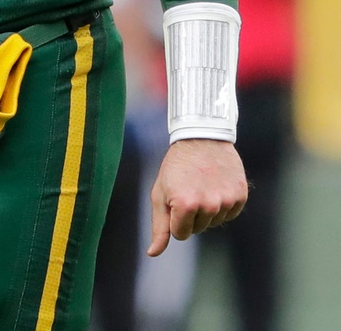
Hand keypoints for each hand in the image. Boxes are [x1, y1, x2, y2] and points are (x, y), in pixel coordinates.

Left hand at [147, 138, 247, 255]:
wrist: (201, 139)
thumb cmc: (175, 168)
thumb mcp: (160, 194)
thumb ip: (159, 227)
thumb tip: (153, 253)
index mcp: (185, 205)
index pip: (181, 235)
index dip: (175, 219)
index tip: (174, 200)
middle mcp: (208, 205)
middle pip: (198, 229)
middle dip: (190, 214)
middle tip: (188, 188)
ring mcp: (226, 200)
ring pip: (214, 222)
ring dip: (207, 210)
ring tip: (201, 185)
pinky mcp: (241, 196)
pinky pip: (230, 214)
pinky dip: (222, 205)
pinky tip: (216, 185)